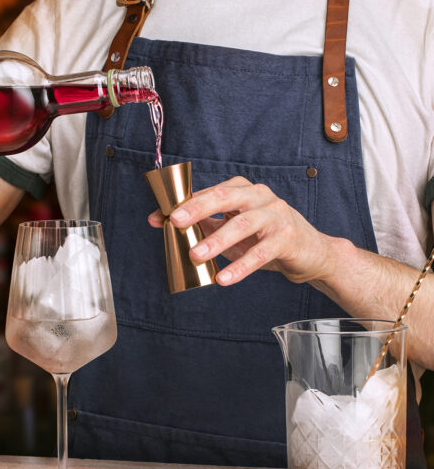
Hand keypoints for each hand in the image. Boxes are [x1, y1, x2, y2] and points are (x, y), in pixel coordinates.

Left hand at [148, 176, 336, 286]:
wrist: (310, 254)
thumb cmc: (264, 239)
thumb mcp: (231, 230)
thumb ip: (203, 225)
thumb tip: (164, 223)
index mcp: (243, 190)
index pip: (209, 193)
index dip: (183, 204)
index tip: (158, 218)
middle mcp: (260, 196)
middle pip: (226, 196)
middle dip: (198, 207)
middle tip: (175, 222)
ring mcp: (276, 215)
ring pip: (243, 224)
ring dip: (216, 240)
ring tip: (195, 255)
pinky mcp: (288, 238)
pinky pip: (261, 253)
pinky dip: (241, 267)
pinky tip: (223, 279)